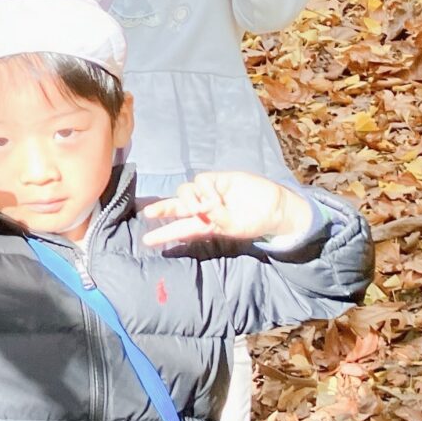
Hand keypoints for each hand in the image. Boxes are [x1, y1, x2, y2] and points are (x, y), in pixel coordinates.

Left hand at [140, 171, 310, 249]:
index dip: (163, 234)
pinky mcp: (218, 179)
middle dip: (162, 209)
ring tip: (201, 209)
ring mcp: (209, 192)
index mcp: (204, 224)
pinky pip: (202, 182)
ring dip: (189, 200)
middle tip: (149, 213)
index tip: (147, 241)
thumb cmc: (253, 222)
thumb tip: (201, 207)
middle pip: (176, 206)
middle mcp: (202, 208)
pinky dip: (205, 191)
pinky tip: (215, 198)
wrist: (274, 209)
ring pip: (185, 190)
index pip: (179, 229)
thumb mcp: (232, 228)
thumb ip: (214, 219)